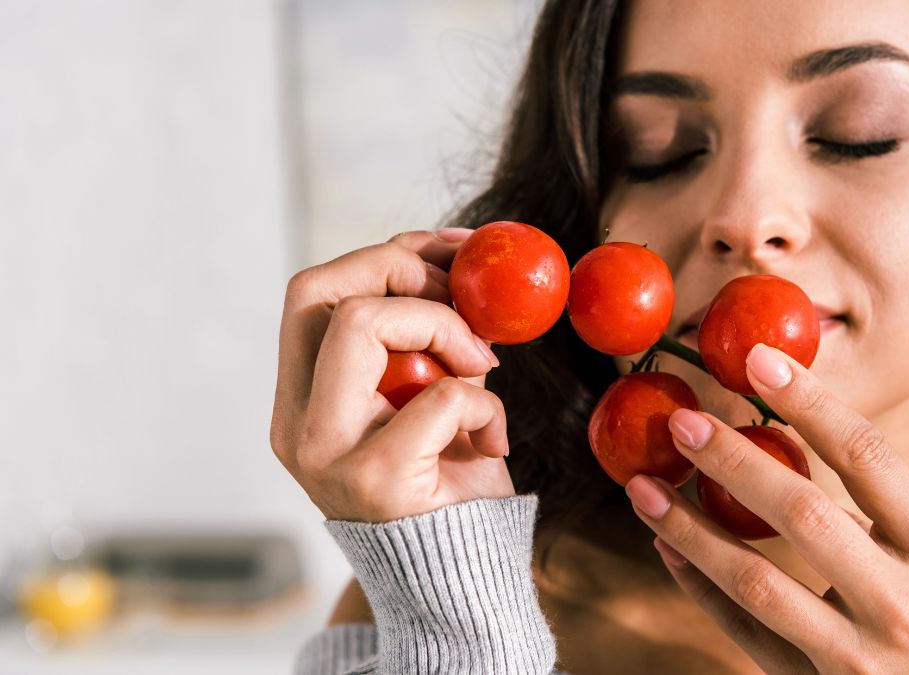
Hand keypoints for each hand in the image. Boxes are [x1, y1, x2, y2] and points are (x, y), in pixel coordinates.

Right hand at [270, 229, 514, 522]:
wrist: (459, 580)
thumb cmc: (448, 483)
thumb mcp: (426, 398)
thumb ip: (419, 342)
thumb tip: (454, 255)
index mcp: (301, 402)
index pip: (310, 294)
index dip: (383, 256)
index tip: (452, 252)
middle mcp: (298, 425)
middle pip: (321, 292)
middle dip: (404, 272)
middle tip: (465, 302)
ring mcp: (327, 454)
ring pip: (360, 324)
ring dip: (444, 328)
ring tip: (482, 368)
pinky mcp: (375, 479)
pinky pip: (439, 394)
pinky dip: (484, 401)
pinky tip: (493, 438)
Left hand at [625, 343, 908, 673]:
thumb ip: (875, 500)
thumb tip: (786, 420)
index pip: (868, 458)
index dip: (811, 402)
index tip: (758, 361)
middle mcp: (901, 602)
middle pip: (804, 514)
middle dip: (735, 462)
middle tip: (682, 423)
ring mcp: (856, 654)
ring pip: (756, 581)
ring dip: (690, 529)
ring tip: (644, 488)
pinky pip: (744, 631)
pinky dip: (700, 586)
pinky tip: (668, 547)